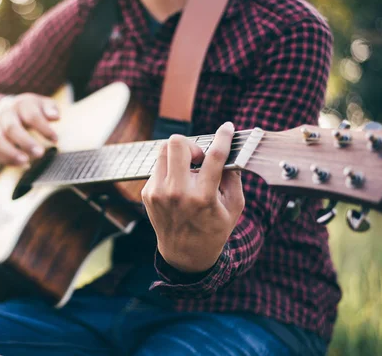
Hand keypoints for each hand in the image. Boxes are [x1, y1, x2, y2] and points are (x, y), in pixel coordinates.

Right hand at [0, 93, 58, 164]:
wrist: (7, 109)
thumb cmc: (31, 109)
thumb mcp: (42, 104)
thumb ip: (50, 108)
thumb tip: (56, 117)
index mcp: (21, 105)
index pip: (31, 115)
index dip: (43, 128)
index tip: (55, 140)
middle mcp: (6, 115)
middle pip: (11, 128)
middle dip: (25, 142)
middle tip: (40, 153)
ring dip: (12, 153)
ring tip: (26, 162)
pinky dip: (7, 160)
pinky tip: (22, 165)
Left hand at [141, 122, 244, 272]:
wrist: (184, 254)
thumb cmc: (213, 228)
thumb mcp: (233, 207)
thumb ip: (233, 178)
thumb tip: (229, 151)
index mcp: (202, 197)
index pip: (213, 157)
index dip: (222, 137)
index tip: (227, 127)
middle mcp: (177, 193)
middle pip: (177, 144)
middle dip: (192, 145)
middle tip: (200, 158)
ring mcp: (158, 192)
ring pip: (164, 150)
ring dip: (179, 154)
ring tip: (190, 169)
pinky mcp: (147, 193)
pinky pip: (159, 166)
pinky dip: (171, 169)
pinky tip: (179, 184)